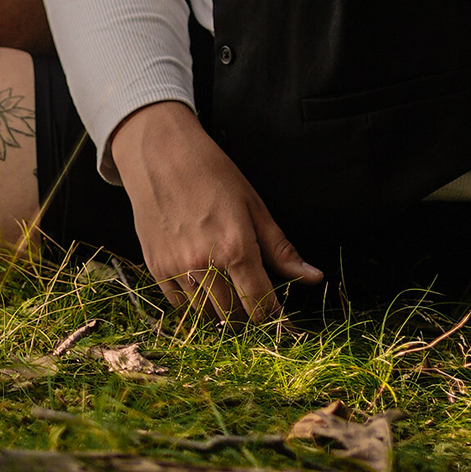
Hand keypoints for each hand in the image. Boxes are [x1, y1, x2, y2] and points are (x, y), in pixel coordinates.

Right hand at [110, 100, 320, 322]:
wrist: (160, 155)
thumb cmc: (212, 174)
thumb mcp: (254, 206)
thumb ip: (281, 249)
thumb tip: (314, 278)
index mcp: (236, 247)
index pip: (260, 303)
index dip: (273, 316)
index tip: (279, 316)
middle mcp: (204, 264)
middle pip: (233, 316)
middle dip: (248, 316)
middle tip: (254, 302)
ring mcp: (177, 269)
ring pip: (205, 315)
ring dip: (222, 314)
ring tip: (231, 295)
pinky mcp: (156, 269)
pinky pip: (179, 306)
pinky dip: (195, 305)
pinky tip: (204, 287)